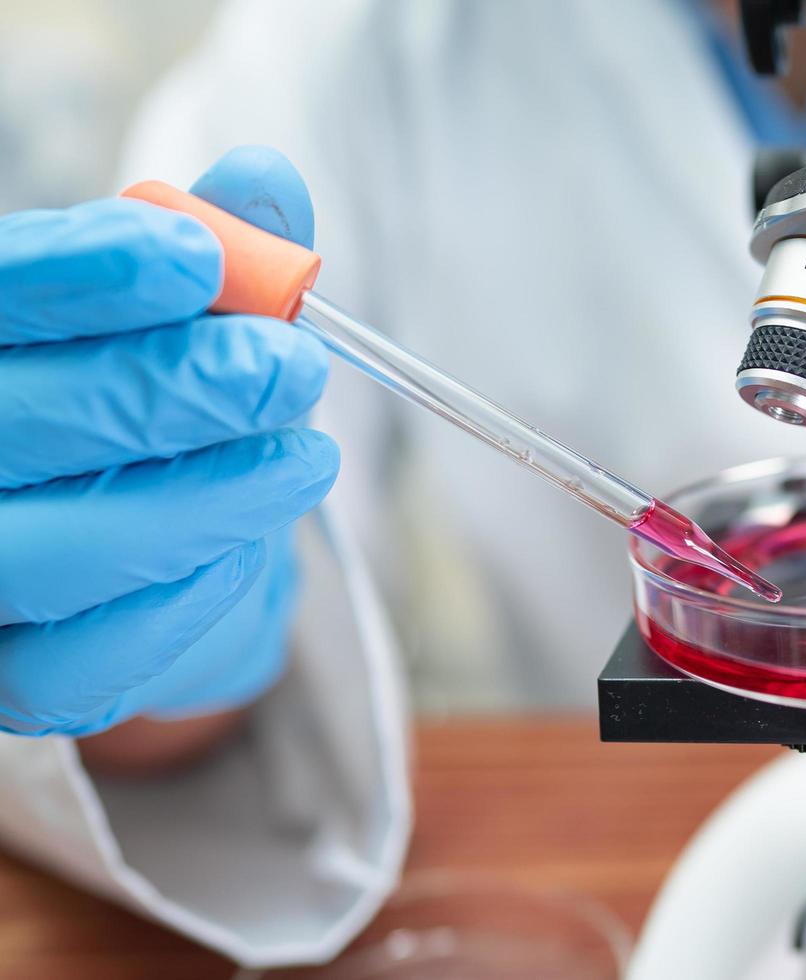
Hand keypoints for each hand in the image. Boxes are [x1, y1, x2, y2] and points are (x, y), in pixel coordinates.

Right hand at [0, 146, 336, 735]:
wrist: (158, 541)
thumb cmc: (160, 407)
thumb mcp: (193, 319)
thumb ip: (225, 251)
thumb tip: (265, 180)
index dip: (85, 275)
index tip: (199, 261)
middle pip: (14, 420)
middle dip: (167, 389)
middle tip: (288, 367)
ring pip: (46, 551)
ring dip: (196, 503)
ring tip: (306, 459)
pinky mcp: (17, 677)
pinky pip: (84, 661)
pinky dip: (179, 601)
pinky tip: (248, 553)